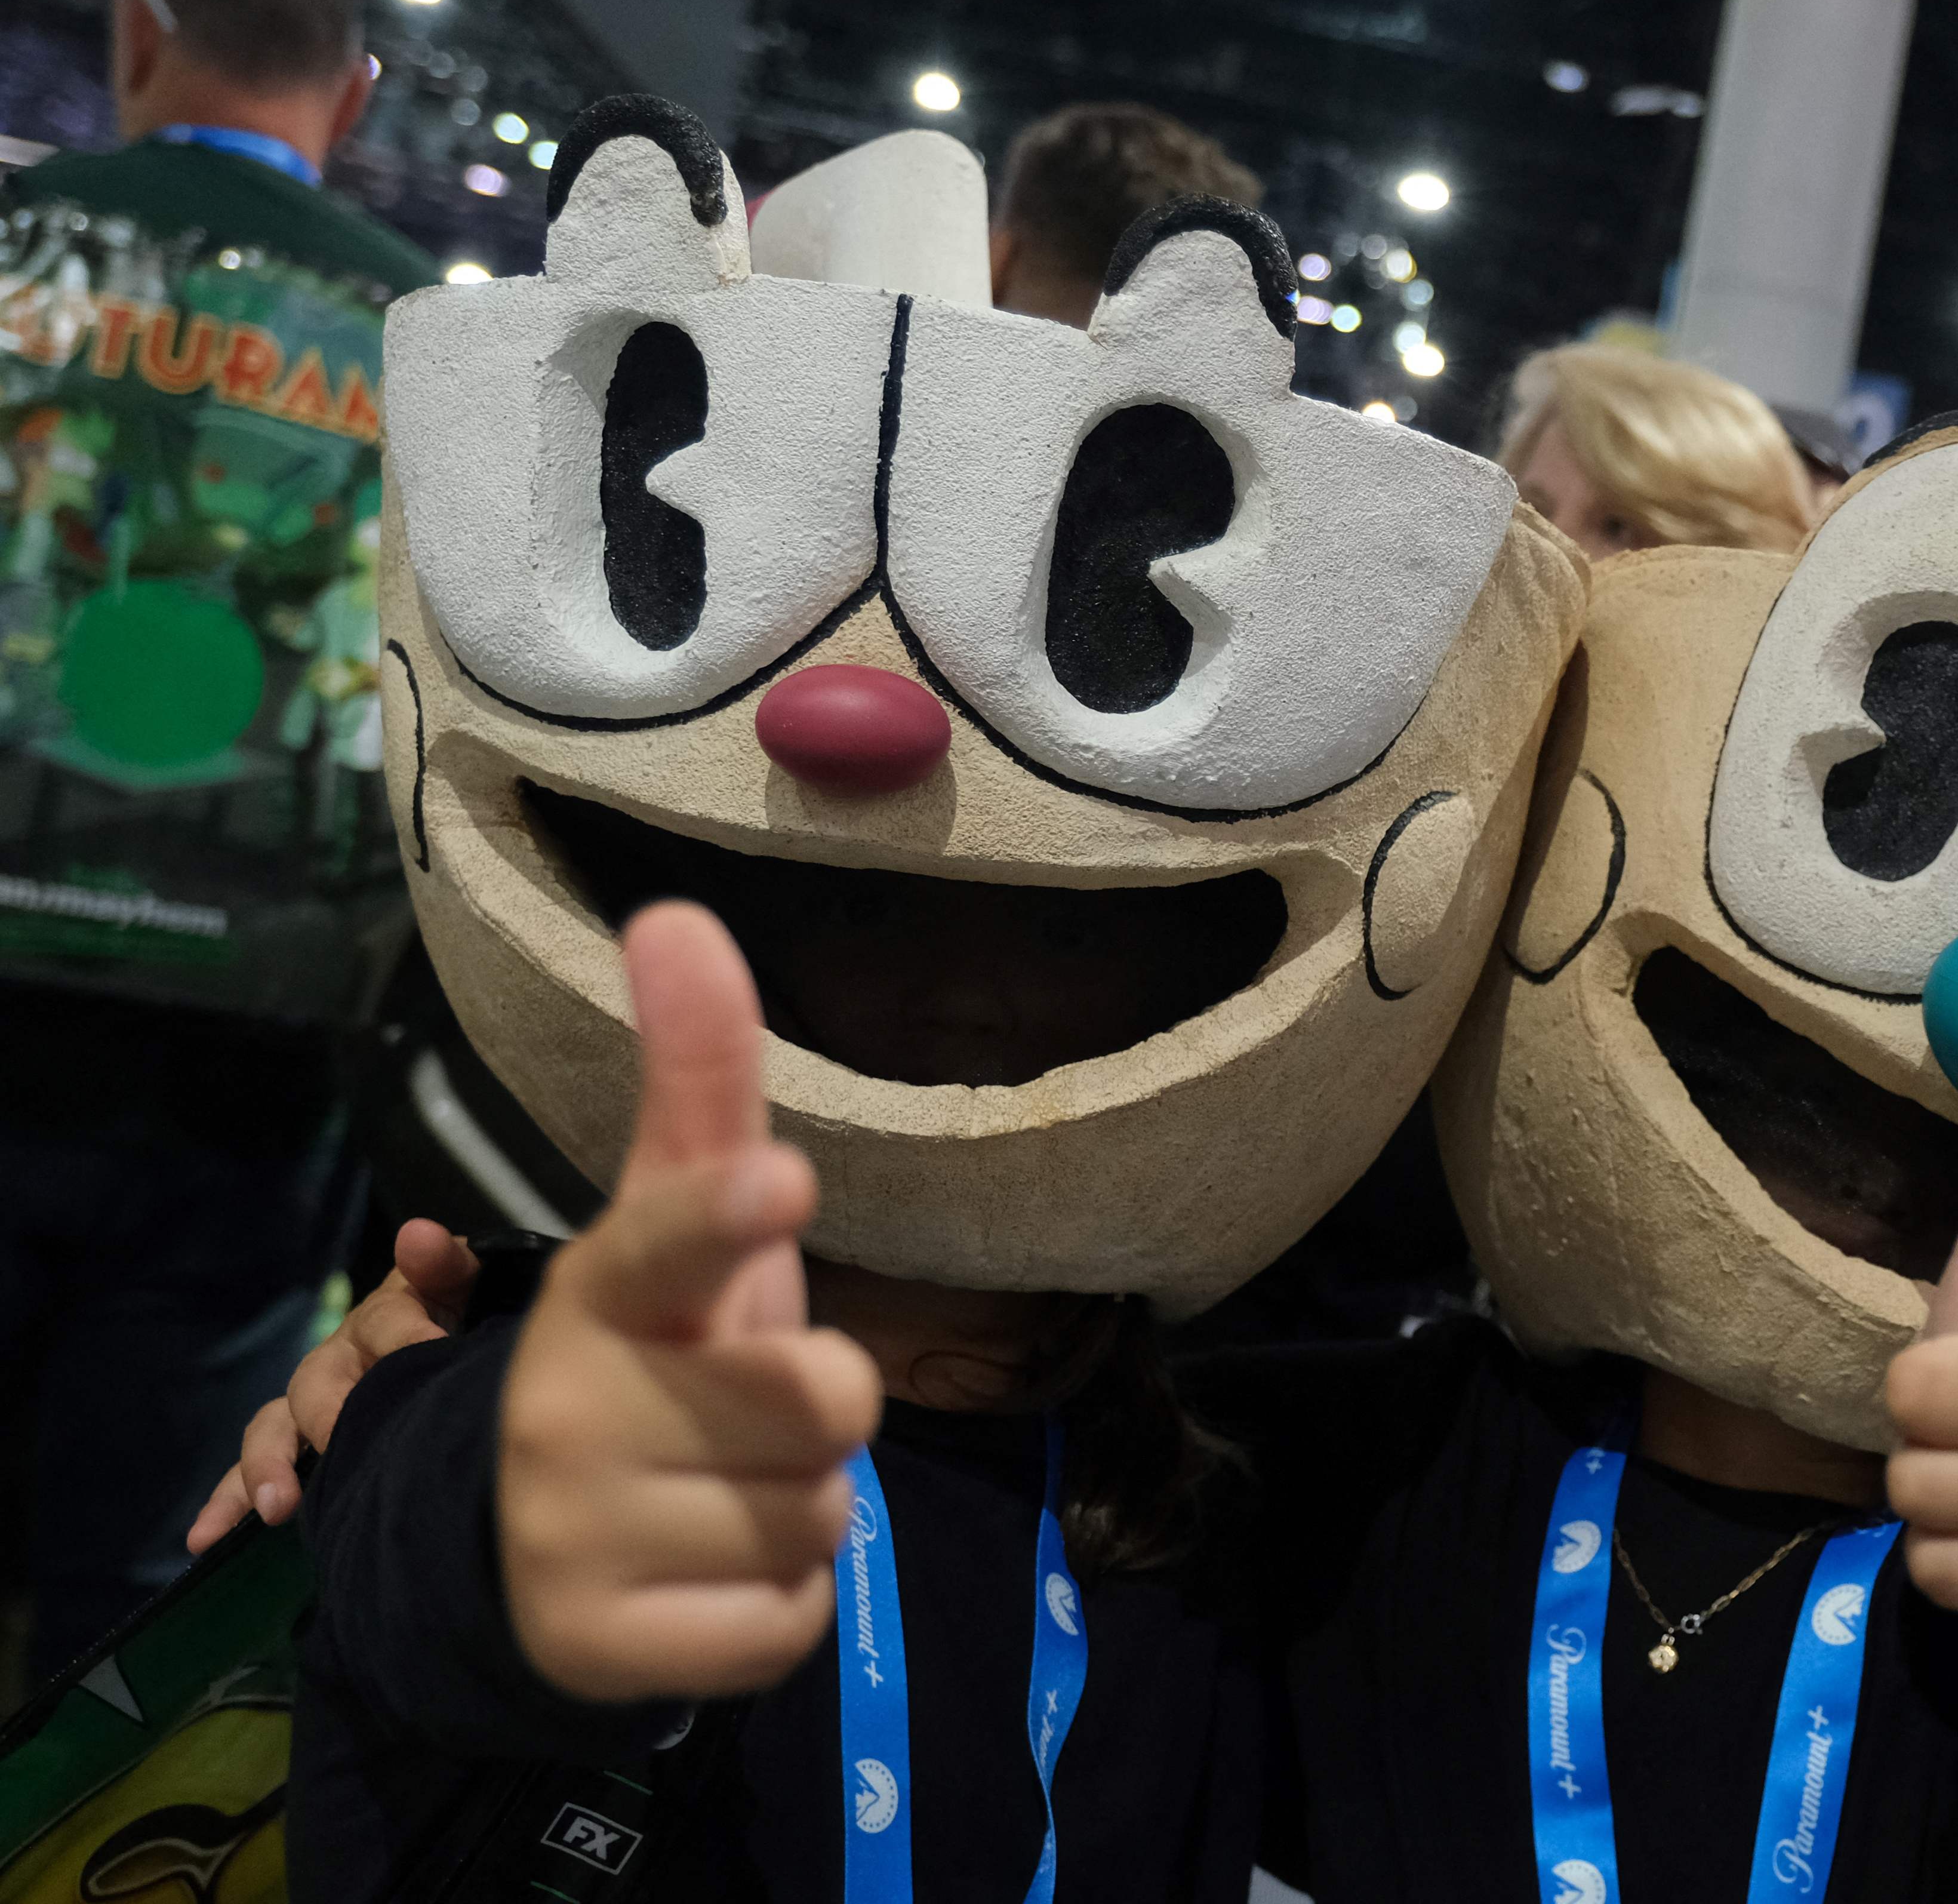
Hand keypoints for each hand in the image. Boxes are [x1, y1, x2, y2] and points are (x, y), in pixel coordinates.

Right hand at [187, 1219, 483, 1553]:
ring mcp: (308, 1410)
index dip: (408, 1337)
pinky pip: (250, 1479)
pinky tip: (206, 1539)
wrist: (453, 1348)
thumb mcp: (462, 1285)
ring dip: (266, 1468)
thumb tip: (419, 1236)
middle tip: (339, 1439)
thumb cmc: (455, 1316)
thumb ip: (444, 1263)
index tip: (433, 1352)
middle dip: (326, 1416)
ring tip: (274, 1505)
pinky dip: (226, 1506)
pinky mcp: (295, 1452)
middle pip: (317, 1386)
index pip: (386, 1324)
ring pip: (271, 1434)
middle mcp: (335, 1364)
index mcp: (379, 1323)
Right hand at [496, 901, 881, 1700]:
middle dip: (819, 1413)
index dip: (728, 1213)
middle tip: (750, 1413)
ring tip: (724, 1490)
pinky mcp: (601, 1643)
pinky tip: (704, 1575)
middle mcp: (567, 1407)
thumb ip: (698, 1080)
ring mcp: (571, 1532)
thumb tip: (677, 911)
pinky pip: (786, 1619)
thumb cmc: (656, 1350)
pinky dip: (773, 1604)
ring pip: (813, 1513)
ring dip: (798, 1507)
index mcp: (605, 1292)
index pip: (671, 1241)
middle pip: (822, 1400)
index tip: (780, 1182)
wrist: (537, 1541)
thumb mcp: (683, 1223)